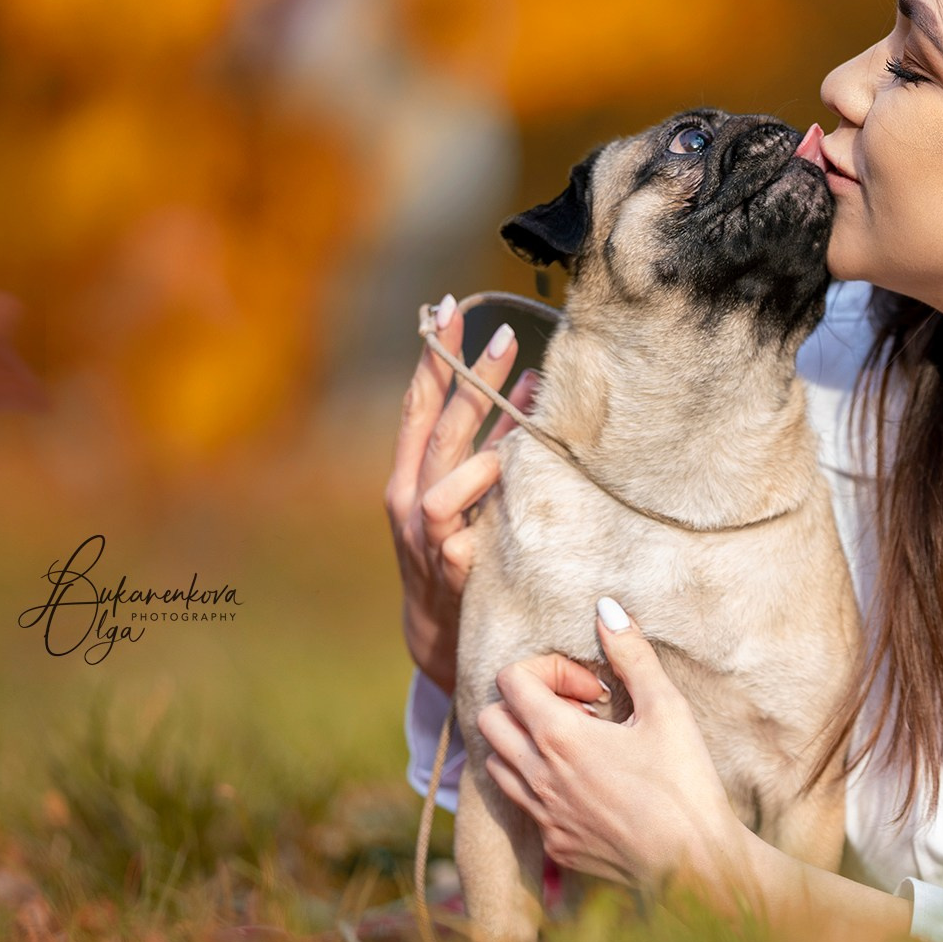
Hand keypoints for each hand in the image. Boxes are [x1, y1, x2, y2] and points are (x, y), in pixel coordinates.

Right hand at [385, 294, 539, 693]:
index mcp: (413, 473)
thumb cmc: (463, 550)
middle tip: (507, 336)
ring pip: (442, 486)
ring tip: (523, 426)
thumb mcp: (471, 493)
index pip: (421, 405)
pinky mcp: (447, 571)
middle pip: (440, 428)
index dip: (434, 358)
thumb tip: (531, 385)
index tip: (450, 309)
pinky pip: (458, 541)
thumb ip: (493, 444)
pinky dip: (475, 519)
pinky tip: (504, 500)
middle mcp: (410, 498)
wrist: (440, 632)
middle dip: (470, 380)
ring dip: (483, 452)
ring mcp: (425, 538)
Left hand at [476, 599, 756, 895]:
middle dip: (526, 703)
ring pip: (497, 764)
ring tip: (578, 744)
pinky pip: (524, 804)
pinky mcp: (554, 845)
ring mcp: (541, 814)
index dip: (548, 669)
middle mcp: (536, 776)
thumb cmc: (683, 783)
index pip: (510, 680)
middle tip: (578, 710)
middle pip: (490, 719)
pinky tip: (588, 784)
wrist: (693, 865)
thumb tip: (605, 608)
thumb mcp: (667, 708)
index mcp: (558, 736)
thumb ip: (632, 655)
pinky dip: (541, 783)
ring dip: (525, 744)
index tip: (594, 688)